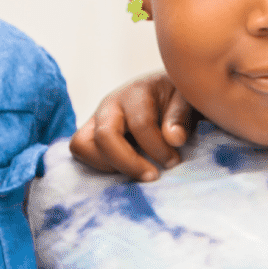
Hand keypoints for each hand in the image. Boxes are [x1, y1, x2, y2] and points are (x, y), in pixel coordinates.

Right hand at [69, 71, 200, 181]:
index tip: (174, 162)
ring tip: (135, 172)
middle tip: (152, 176)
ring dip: (108, 165)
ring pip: (81, 144)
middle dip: (128, 163)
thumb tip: (174, 139)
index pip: (140, 124)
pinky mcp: (89, 133)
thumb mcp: (186, 99)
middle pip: (104, 136)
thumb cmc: (176, 97)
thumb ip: (180, 117)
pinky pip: (81, 152)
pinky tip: (126, 169)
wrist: (164, 92)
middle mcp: (110, 104)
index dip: (158, 149)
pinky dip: (99, 165)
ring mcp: (96, 119)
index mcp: (136, 92)